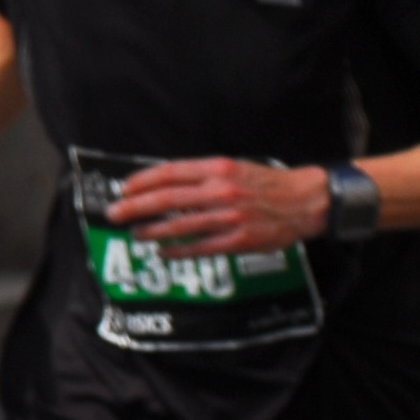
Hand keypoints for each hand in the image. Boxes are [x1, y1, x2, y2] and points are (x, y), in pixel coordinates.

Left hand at [107, 156, 332, 254]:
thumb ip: (203, 174)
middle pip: (167, 199)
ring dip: (152, 231)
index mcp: (218, 168)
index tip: (123, 189)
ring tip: (136, 233)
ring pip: (180, 226)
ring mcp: (230, 217)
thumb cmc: (267, 184)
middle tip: (115, 214)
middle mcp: (221, 191)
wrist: (305, 201)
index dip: (142, 181)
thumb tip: (167, 184)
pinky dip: (178, 250)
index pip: (170, 173)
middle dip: (135, 207)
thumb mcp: (235, 167)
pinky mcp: (239, 240)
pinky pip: (201, 247)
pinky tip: (164, 251)